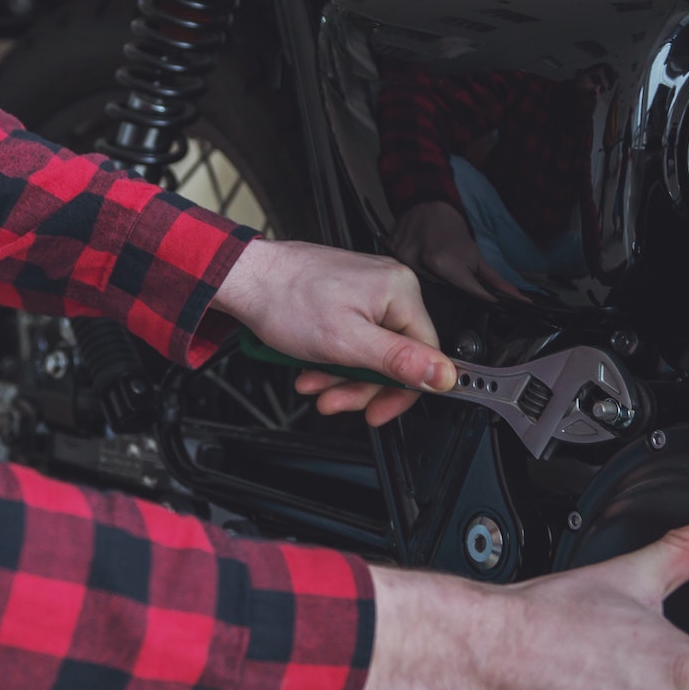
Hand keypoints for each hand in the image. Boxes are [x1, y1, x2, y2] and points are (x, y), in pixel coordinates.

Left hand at [212, 239, 453, 426]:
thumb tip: (443, 375)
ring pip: (369, 352)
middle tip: (334, 400)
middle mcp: (390, 287)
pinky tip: (311, 368)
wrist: (245, 278)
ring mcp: (367, 291)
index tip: (379, 411)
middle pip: (394, 357)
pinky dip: (332, 360)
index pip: (425, 354)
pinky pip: (352, 339)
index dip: (402, 390)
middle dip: (360, 386)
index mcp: (400, 292)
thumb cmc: (286, 299)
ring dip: (341, 377)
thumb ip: (398, 361)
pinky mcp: (347, 297)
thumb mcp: (346, 342)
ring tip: (314, 384)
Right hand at [390, 201, 528, 302]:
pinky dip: (415, 280)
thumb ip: (495, 281)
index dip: (481, 300)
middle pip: (439, 295)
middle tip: (455, 286)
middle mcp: (418, 262)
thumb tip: (517, 299)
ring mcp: (401, 260)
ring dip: (431, 289)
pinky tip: (420, 269)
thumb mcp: (476, 256)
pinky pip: (404, 278)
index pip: (466, 292)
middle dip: (452, 295)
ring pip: (420, 290)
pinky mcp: (390, 258)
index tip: (492, 306)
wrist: (427, 206)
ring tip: (436, 277)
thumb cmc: (452, 231)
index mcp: (442, 262)